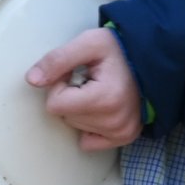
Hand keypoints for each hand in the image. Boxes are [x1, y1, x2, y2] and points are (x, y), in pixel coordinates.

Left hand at [27, 27, 142, 150]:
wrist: (151, 57)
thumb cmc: (119, 49)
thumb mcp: (89, 43)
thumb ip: (57, 59)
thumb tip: (32, 80)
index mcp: (106, 97)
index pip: (55, 104)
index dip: (60, 85)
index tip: (78, 72)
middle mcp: (115, 120)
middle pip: (65, 117)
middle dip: (71, 97)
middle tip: (91, 80)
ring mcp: (122, 131)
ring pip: (76, 127)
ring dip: (81, 109)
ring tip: (100, 90)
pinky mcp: (125, 137)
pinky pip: (88, 142)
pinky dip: (90, 126)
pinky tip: (102, 107)